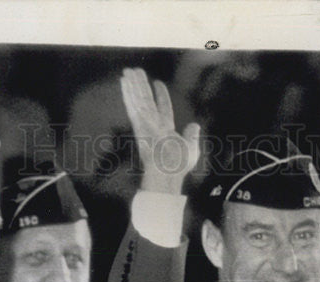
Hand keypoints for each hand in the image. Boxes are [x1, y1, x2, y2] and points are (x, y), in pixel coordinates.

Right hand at [120, 67, 200, 194]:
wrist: (167, 172)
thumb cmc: (179, 165)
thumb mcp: (191, 149)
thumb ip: (191, 135)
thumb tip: (195, 125)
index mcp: (166, 129)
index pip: (163, 108)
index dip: (161, 95)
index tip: (158, 83)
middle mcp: (153, 124)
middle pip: (146, 100)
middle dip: (141, 86)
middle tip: (135, 71)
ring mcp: (145, 123)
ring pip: (138, 99)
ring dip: (132, 84)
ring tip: (127, 70)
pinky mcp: (138, 123)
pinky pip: (133, 103)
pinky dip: (128, 92)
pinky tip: (124, 81)